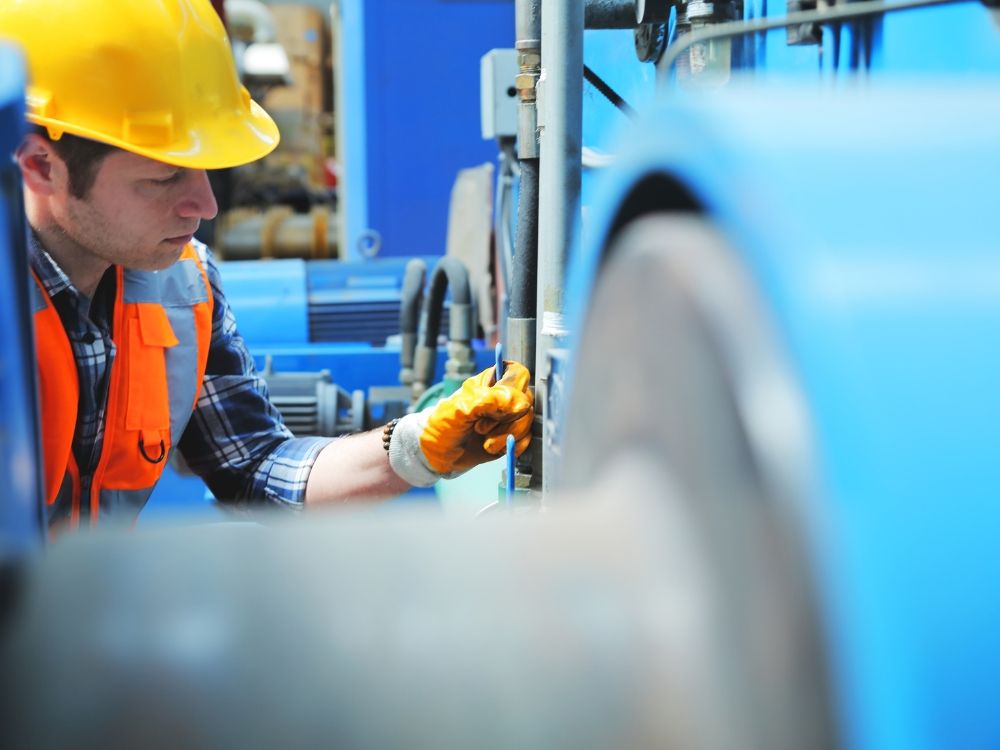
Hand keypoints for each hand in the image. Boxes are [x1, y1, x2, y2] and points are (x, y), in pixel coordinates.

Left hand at [387, 361, 533, 486]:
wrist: (435, 456)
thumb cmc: (441, 427)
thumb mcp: (459, 410)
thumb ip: (488, 401)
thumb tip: (518, 402)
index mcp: (490, 382)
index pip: (518, 375)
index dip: (512, 392)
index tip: (496, 411)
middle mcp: (502, 397)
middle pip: (526, 401)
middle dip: (507, 421)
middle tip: (482, 429)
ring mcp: (508, 418)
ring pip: (527, 422)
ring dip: (507, 437)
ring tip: (486, 444)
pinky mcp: (510, 437)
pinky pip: (526, 440)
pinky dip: (513, 447)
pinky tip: (494, 449)